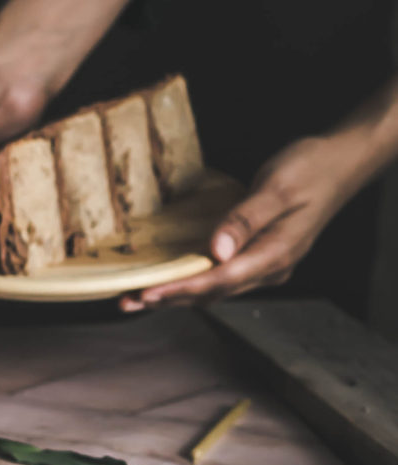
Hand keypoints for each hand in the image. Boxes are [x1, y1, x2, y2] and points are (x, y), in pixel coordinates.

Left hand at [122, 127, 391, 310]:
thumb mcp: (276, 188)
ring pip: (215, 288)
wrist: (338, 163)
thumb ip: (246, 219)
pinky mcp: (259, 256)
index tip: (147, 293)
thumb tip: (216, 251)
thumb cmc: (309, 170)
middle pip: (213, 292)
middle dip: (169, 298)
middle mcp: (270, 268)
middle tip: (127, 301)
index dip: (181, 289)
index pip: (219, 281)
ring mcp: (266, 264)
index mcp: (275, 255)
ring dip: (178, 293)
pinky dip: (193, 279)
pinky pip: (222, 276)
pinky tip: (171, 277)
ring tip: (139, 296)